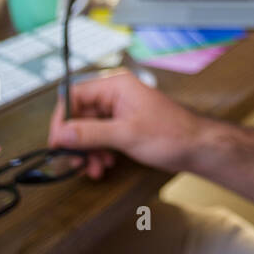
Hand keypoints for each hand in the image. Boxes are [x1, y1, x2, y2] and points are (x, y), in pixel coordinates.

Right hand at [48, 68, 206, 179]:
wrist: (196, 148)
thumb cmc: (171, 134)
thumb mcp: (126, 134)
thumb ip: (91, 133)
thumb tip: (62, 133)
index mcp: (115, 86)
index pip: (74, 96)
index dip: (62, 120)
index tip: (57, 142)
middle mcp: (115, 95)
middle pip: (80, 115)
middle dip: (76, 140)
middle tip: (74, 161)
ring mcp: (119, 111)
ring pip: (89, 129)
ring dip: (87, 151)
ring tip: (94, 168)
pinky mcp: (124, 126)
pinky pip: (101, 137)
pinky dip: (98, 152)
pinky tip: (104, 165)